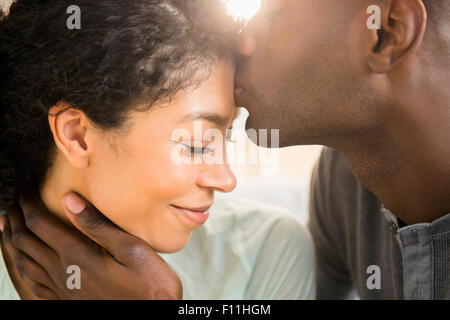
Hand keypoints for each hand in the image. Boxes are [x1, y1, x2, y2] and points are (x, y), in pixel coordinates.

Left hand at [0, 192, 181, 299]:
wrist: (153, 317)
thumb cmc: (149, 286)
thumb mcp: (131, 249)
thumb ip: (98, 225)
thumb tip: (69, 200)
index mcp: (77, 256)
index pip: (40, 223)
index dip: (28, 203)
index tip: (24, 186)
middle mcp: (63, 273)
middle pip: (26, 241)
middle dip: (16, 217)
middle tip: (12, 200)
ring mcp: (62, 290)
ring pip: (23, 262)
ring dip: (11, 240)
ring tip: (6, 226)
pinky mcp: (66, 302)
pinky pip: (32, 284)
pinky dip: (20, 267)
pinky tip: (22, 263)